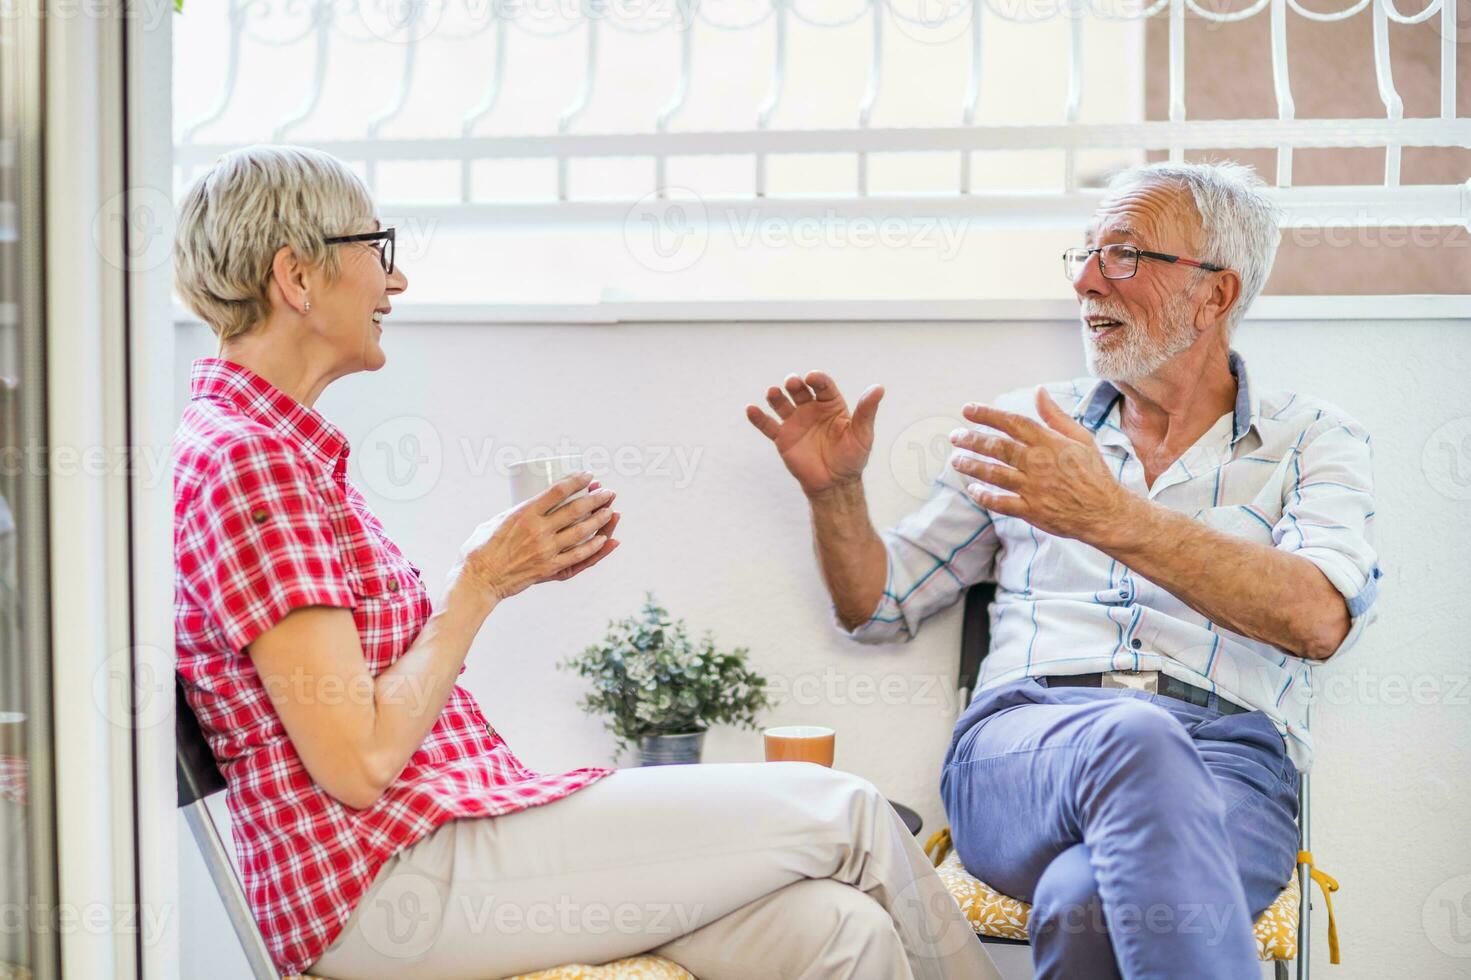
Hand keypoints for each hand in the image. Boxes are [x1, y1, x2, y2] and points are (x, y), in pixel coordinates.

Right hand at [454, 474, 620, 601]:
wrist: (478, 579)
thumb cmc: (482, 547)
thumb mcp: (498, 519)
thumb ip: (519, 511)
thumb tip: (535, 502)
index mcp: (524, 513)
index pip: (558, 491)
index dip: (577, 481)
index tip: (589, 476)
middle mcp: (538, 530)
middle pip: (576, 510)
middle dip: (596, 499)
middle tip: (608, 492)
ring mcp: (546, 550)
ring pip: (581, 532)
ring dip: (600, 520)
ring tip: (611, 512)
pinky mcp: (549, 568)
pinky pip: (578, 556)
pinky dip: (594, 547)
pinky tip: (604, 539)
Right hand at [746, 371, 884, 495]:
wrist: (834, 484)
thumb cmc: (852, 458)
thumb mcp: (862, 434)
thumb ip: (867, 411)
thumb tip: (879, 388)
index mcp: (830, 405)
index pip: (822, 386)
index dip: (817, 380)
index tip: (812, 378)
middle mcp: (811, 409)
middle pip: (799, 390)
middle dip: (794, 384)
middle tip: (791, 382)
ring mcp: (795, 423)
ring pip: (782, 404)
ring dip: (775, 396)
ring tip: (772, 392)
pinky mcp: (783, 438)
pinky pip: (768, 426)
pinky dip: (758, 418)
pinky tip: (750, 409)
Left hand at [948, 387, 1139, 544]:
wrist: (1106, 511)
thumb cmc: (1093, 472)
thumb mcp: (1081, 437)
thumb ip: (1055, 416)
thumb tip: (1038, 391)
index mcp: (1050, 443)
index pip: (1013, 423)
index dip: (987, 415)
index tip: (967, 410)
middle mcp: (1039, 463)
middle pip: (998, 448)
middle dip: (972, 440)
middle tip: (954, 436)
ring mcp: (1034, 488)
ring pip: (995, 474)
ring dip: (972, 466)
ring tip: (956, 460)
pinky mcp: (1032, 510)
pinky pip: (1002, 503)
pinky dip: (985, 496)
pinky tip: (973, 490)